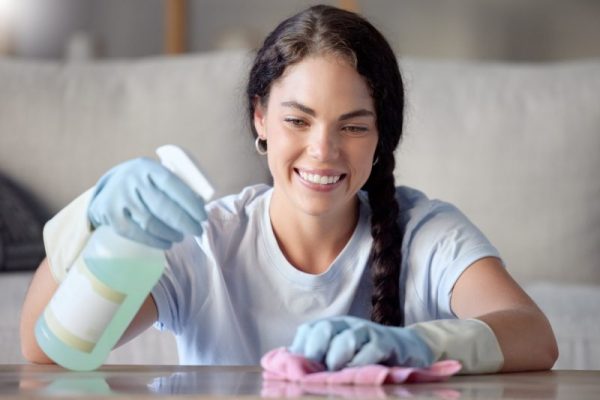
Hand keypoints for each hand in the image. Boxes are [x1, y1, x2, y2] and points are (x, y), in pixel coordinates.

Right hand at [88, 157, 206, 248]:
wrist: (109, 187)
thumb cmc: (145, 183)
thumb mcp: (157, 175)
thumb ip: (176, 185)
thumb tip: (201, 204)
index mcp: (148, 167)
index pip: (172, 184)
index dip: (190, 202)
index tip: (202, 216)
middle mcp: (132, 180)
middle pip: (163, 206)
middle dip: (185, 222)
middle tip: (197, 231)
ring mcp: (120, 197)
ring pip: (150, 222)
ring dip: (171, 234)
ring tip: (181, 237)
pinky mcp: (111, 215)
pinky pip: (136, 233)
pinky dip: (155, 242)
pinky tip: (166, 244)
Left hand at [289, 316, 433, 370]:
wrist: (407, 346)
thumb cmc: (367, 354)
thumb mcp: (342, 354)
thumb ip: (320, 359)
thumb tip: (289, 367)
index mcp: (333, 326)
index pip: (308, 330)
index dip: (300, 349)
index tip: (297, 371)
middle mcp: (348, 324)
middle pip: (324, 329)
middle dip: (315, 352)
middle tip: (316, 373)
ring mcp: (368, 331)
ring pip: (347, 338)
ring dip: (337, 359)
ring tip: (336, 374)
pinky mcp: (387, 343)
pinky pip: (372, 350)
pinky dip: (361, 363)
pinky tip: (358, 374)